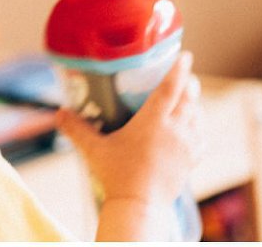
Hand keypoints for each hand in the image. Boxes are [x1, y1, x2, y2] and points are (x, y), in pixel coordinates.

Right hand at [56, 51, 201, 207]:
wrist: (139, 206)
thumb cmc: (117, 176)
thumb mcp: (94, 150)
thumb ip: (77, 129)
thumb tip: (59, 113)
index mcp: (153, 121)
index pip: (171, 87)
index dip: (180, 68)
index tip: (186, 55)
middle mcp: (175, 129)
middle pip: (189, 97)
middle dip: (188, 83)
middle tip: (184, 75)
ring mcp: (186, 145)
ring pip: (198, 116)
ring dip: (195, 104)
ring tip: (188, 99)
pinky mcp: (191, 161)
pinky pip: (202, 138)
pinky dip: (199, 128)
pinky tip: (193, 127)